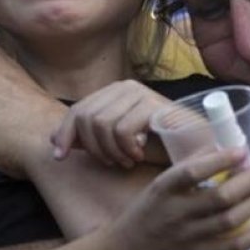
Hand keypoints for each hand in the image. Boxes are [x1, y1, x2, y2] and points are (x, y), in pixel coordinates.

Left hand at [52, 80, 171, 167]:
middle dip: (93, 148)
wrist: (195, 149)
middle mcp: (126, 87)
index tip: (59, 157)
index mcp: (114, 92)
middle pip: (86, 118)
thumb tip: (53, 139)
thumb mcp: (115, 145)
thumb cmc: (158, 146)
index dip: (64, 134)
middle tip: (112, 162)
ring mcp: (141, 93)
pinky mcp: (154, 105)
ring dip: (111, 151)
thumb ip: (87, 139)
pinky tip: (139, 155)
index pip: (77, 110)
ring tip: (127, 160)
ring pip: (102, 124)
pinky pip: (122, 130)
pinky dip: (126, 150)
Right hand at [104, 148, 249, 249]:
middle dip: (247, 181)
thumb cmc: (143, 216)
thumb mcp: (156, 187)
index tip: (240, 150)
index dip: (219, 160)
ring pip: (229, 220)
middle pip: (219, 197)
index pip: (192, 172)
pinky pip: (233, 246)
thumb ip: (184, 170)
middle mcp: (176, 214)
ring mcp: (188, 238)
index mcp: (163, 191)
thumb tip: (216, 148)